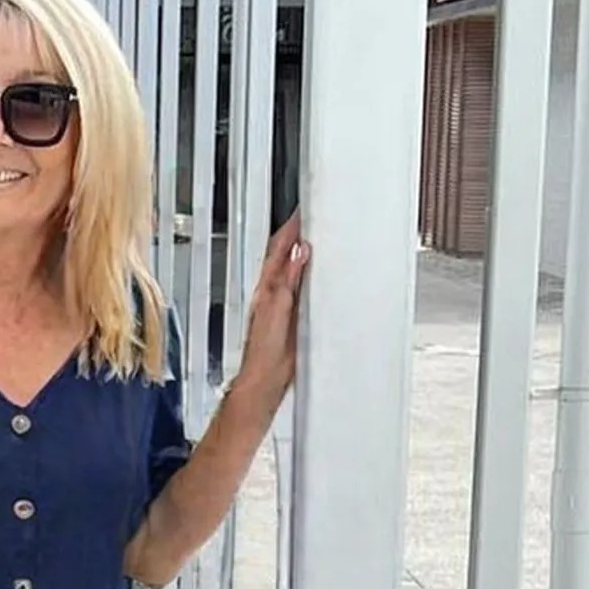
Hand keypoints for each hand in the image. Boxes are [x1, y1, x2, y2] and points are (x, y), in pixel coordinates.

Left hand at [235, 210, 309, 420]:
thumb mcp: (278, 308)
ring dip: (308, 255)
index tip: (303, 209)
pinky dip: (314, 278)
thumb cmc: (264, 349)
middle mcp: (274, 292)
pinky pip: (306, 291)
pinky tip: (324, 276)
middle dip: (300, 236)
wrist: (266, 379)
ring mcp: (285, 305)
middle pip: (287, 257)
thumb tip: (299, 251)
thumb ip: (288, 280)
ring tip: (323, 238)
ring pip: (297, 272)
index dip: (291, 228)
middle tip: (316, 218)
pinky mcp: (295, 318)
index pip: (279, 248)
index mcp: (267, 286)